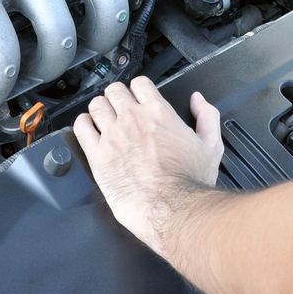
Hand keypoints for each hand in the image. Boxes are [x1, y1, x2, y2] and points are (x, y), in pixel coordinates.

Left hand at [73, 77, 223, 257]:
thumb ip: (207, 116)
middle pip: (114, 91)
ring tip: (103, 119)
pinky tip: (89, 129)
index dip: (138, 89)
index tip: (138, 97)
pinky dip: (83, 124)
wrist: (172, 210)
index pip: (139, 83)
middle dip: (117, 97)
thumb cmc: (190, 183)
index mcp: (158, 112)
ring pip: (96, 105)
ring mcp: (112, 136)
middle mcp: (132, 119)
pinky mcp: (97, 156)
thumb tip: (198, 100)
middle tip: (119, 108)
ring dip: (100, 109)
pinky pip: (81, 128)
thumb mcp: (211, 146)